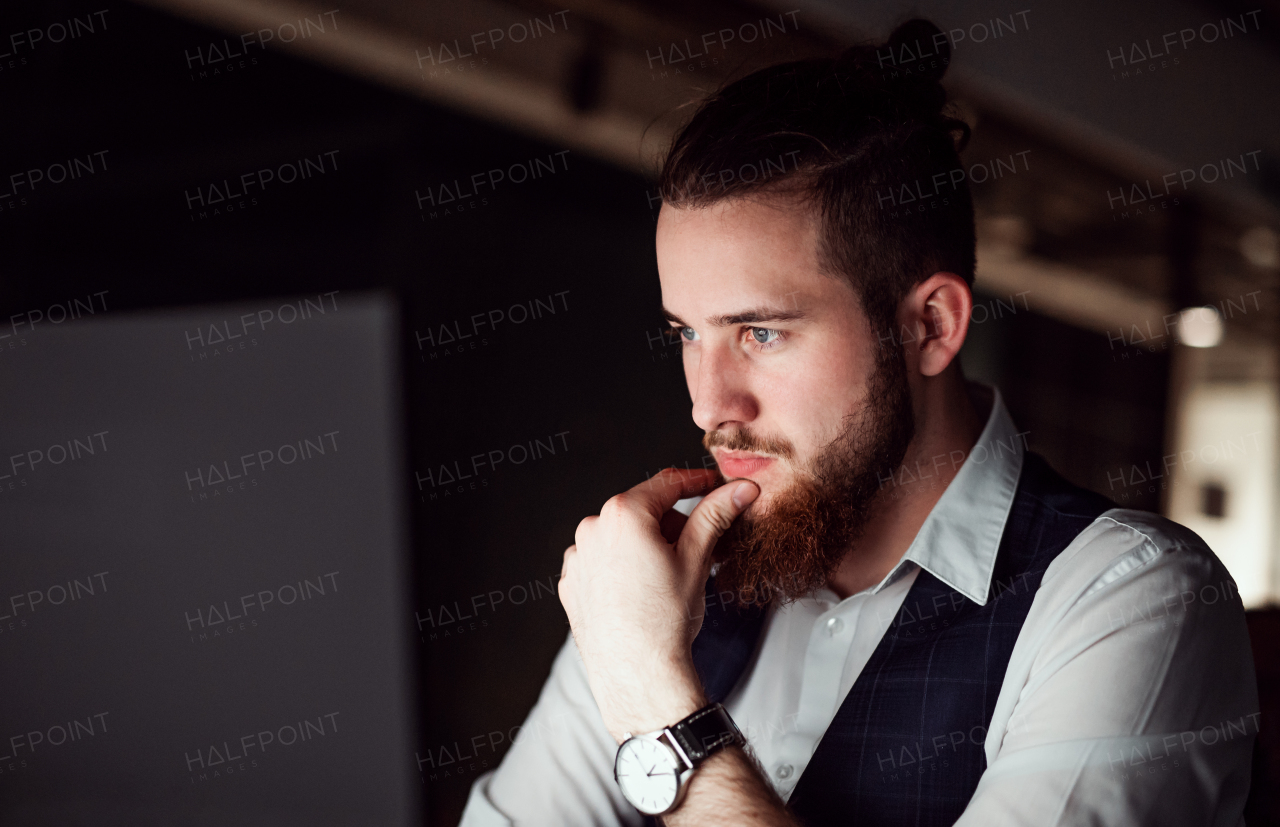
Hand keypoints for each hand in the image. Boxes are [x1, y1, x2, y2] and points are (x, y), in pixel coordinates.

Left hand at [558, 467, 759, 741]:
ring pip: (620, 537)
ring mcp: (577, 557)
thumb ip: (716, 514)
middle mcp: (591, 528)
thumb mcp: (697, 558)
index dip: (698, 482)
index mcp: (623, 514)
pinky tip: (639, 593)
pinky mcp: (570, 583)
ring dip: (645, 546)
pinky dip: (621, 567)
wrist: (638, 675)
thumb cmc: (666, 620)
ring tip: (666, 580)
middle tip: (696, 553)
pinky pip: (601, 562)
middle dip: (671, 525)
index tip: (716, 486)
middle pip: (643, 511)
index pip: (668, 483)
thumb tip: (742, 488)